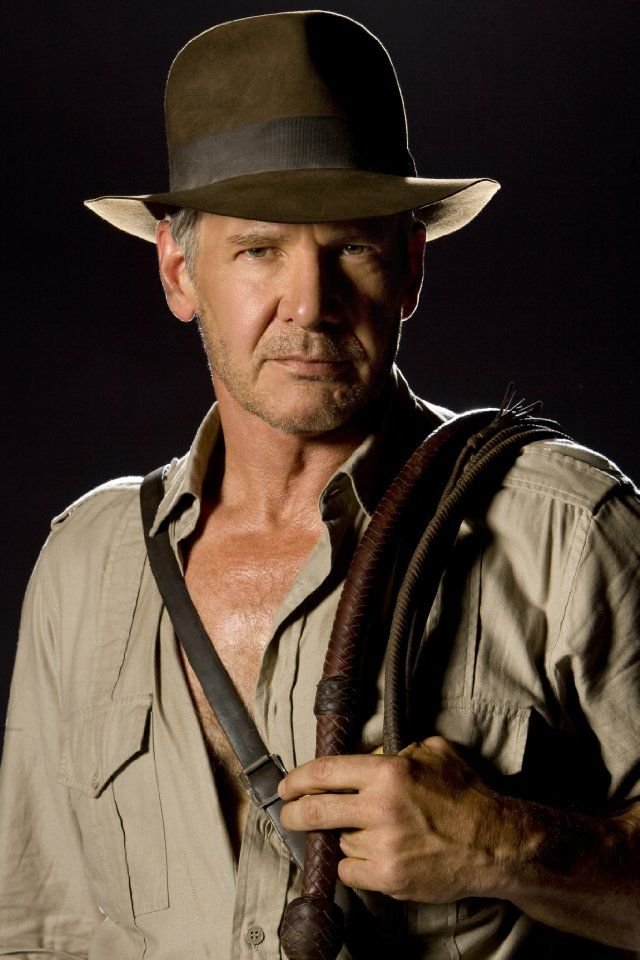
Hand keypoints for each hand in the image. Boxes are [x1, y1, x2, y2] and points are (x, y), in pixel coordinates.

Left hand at [278, 736, 515, 901]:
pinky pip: (350, 872)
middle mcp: (381, 809)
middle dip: (294, 813)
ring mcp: (384, 847)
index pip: (325, 772)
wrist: (496, 843)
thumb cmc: (466, 795)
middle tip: (289, 813)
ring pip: (339, 842)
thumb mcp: (432, 751)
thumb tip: (367, 753)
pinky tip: (371, 855)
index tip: (287, 786)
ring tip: (367, 833)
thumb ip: (396, 750)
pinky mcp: (390, 878)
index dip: (298, 779)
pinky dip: (354, 865)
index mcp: (388, 773)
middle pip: (316, 811)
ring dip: (343, 837)